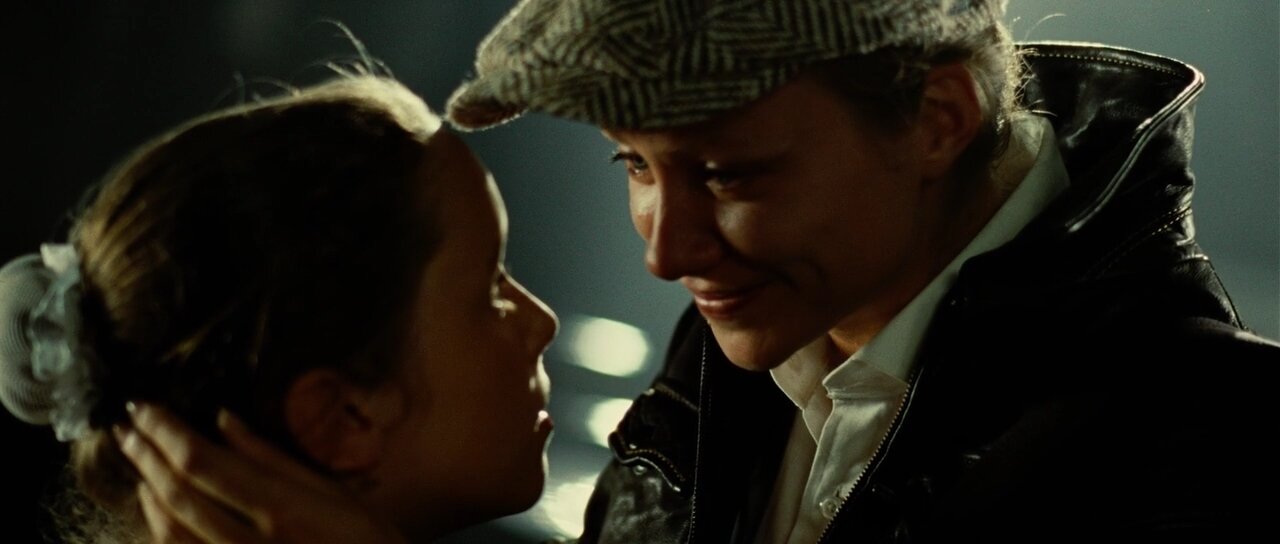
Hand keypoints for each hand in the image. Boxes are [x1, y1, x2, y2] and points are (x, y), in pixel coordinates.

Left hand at [115, 402, 405, 543]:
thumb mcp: (337, 495)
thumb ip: (275, 461)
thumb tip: (226, 420)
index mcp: (282, 509)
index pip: (202, 462)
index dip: (165, 431)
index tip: (145, 407)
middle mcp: (252, 543)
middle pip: (177, 493)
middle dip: (146, 455)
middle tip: (127, 427)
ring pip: (169, 530)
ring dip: (148, 493)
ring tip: (141, 463)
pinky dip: (161, 528)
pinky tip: (159, 509)